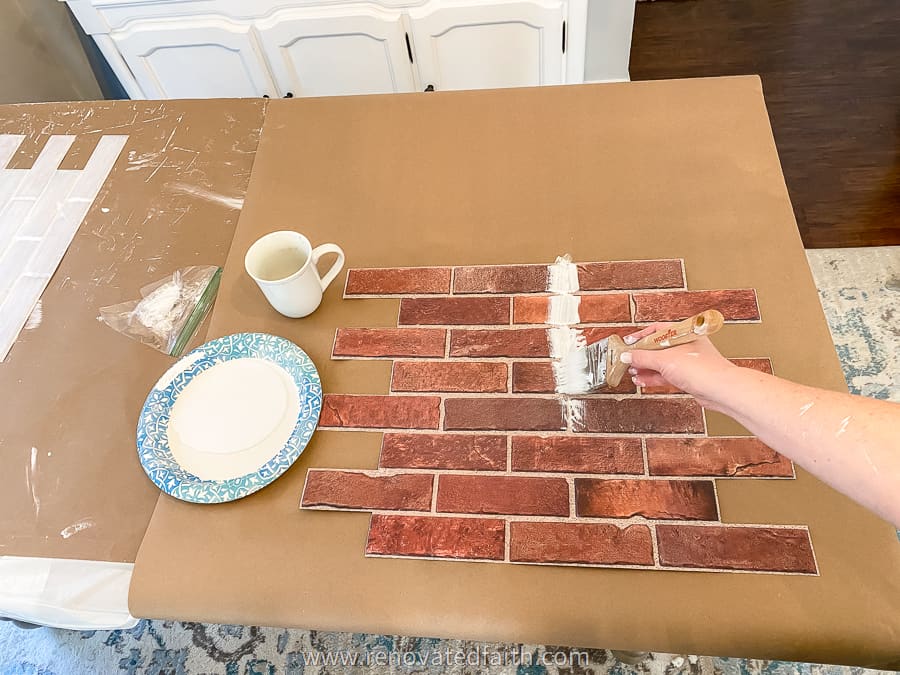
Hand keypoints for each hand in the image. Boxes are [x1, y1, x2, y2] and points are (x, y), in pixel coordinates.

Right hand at [621, 323, 735, 408]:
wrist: (720, 390)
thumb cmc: (702, 369)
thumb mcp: (664, 359)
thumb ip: (642, 357)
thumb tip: (628, 356)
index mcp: (683, 333)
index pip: (657, 330)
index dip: (640, 336)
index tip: (628, 343)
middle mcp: (686, 346)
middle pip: (658, 347)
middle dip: (641, 355)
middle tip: (628, 359)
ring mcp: (688, 362)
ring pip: (661, 363)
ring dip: (646, 368)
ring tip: (633, 372)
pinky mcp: (688, 377)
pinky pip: (666, 375)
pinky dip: (654, 378)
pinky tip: (643, 381)